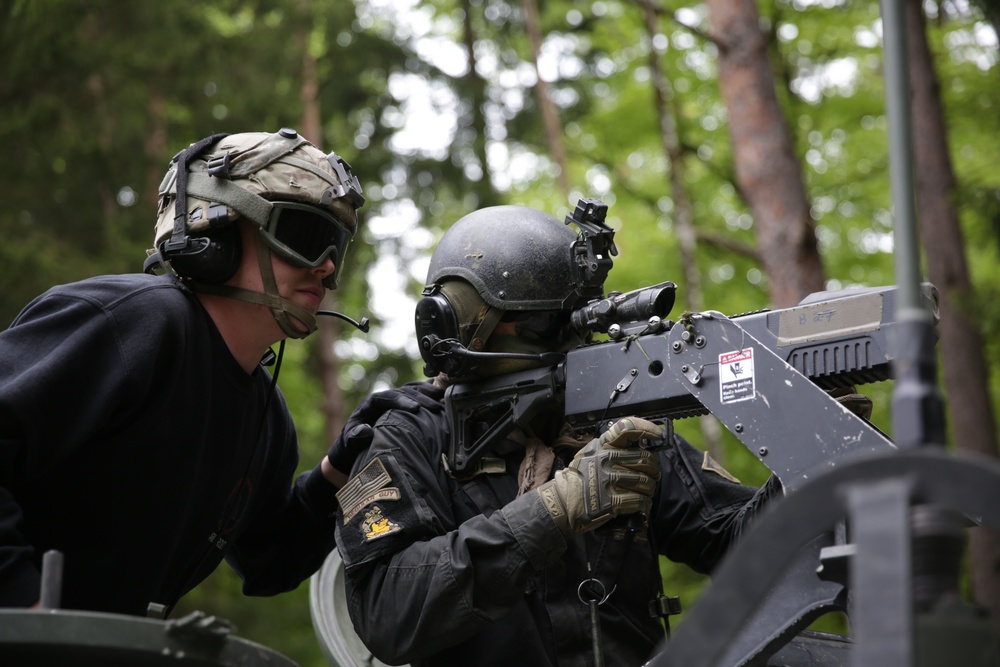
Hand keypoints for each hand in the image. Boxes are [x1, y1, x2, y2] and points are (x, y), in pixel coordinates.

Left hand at [327, 382, 443, 473]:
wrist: (354, 448)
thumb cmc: (352, 446)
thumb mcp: (349, 443)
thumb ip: (354, 437)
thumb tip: (365, 430)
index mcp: (370, 404)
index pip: (388, 397)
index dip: (402, 401)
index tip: (416, 408)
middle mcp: (384, 398)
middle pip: (403, 391)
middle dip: (420, 397)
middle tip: (435, 407)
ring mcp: (394, 400)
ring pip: (412, 389)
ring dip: (427, 392)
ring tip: (442, 397)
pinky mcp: (402, 405)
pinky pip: (417, 394)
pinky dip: (428, 393)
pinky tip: (441, 395)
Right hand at [536, 417, 662, 534]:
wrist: (563, 501)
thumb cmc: (579, 477)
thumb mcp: (590, 453)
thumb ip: (610, 447)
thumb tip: (638, 444)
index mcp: (603, 445)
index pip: (628, 428)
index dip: (647, 429)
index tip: (658, 436)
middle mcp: (607, 460)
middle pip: (646, 459)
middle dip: (654, 469)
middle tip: (653, 475)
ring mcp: (609, 480)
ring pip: (646, 481)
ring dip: (650, 488)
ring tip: (646, 491)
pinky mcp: (612, 501)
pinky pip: (640, 500)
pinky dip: (644, 503)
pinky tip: (641, 504)